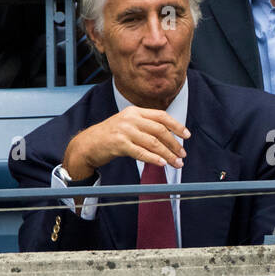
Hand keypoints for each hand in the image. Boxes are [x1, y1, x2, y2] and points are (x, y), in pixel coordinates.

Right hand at [62, 106, 189, 181]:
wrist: (87, 144)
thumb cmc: (110, 136)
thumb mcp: (128, 125)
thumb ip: (145, 127)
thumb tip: (169, 137)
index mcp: (135, 111)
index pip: (161, 116)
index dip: (176, 126)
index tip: (187, 135)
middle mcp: (130, 118)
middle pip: (160, 130)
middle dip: (174, 144)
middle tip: (183, 154)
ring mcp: (124, 130)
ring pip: (153, 143)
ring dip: (167, 154)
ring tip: (176, 163)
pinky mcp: (119, 143)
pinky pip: (141, 152)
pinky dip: (154, 158)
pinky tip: (162, 163)